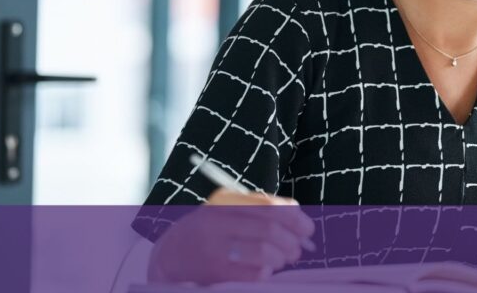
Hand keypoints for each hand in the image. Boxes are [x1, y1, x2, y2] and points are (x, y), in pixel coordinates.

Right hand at [147, 188, 315, 284]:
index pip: (269, 207)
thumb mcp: (230, 211)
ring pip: (263, 251)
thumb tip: (301, 219)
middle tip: (298, 251)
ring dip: (281, 257)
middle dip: (291, 242)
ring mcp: (214, 248)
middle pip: (269, 230)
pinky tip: (266, 271)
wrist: (169, 256)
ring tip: (283, 260)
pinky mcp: (214, 272)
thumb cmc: (210, 231)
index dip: (295, 219)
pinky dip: (266, 272)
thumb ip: (263, 210)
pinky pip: (252, 273)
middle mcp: (217, 222)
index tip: (308, 229)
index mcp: (225, 202)